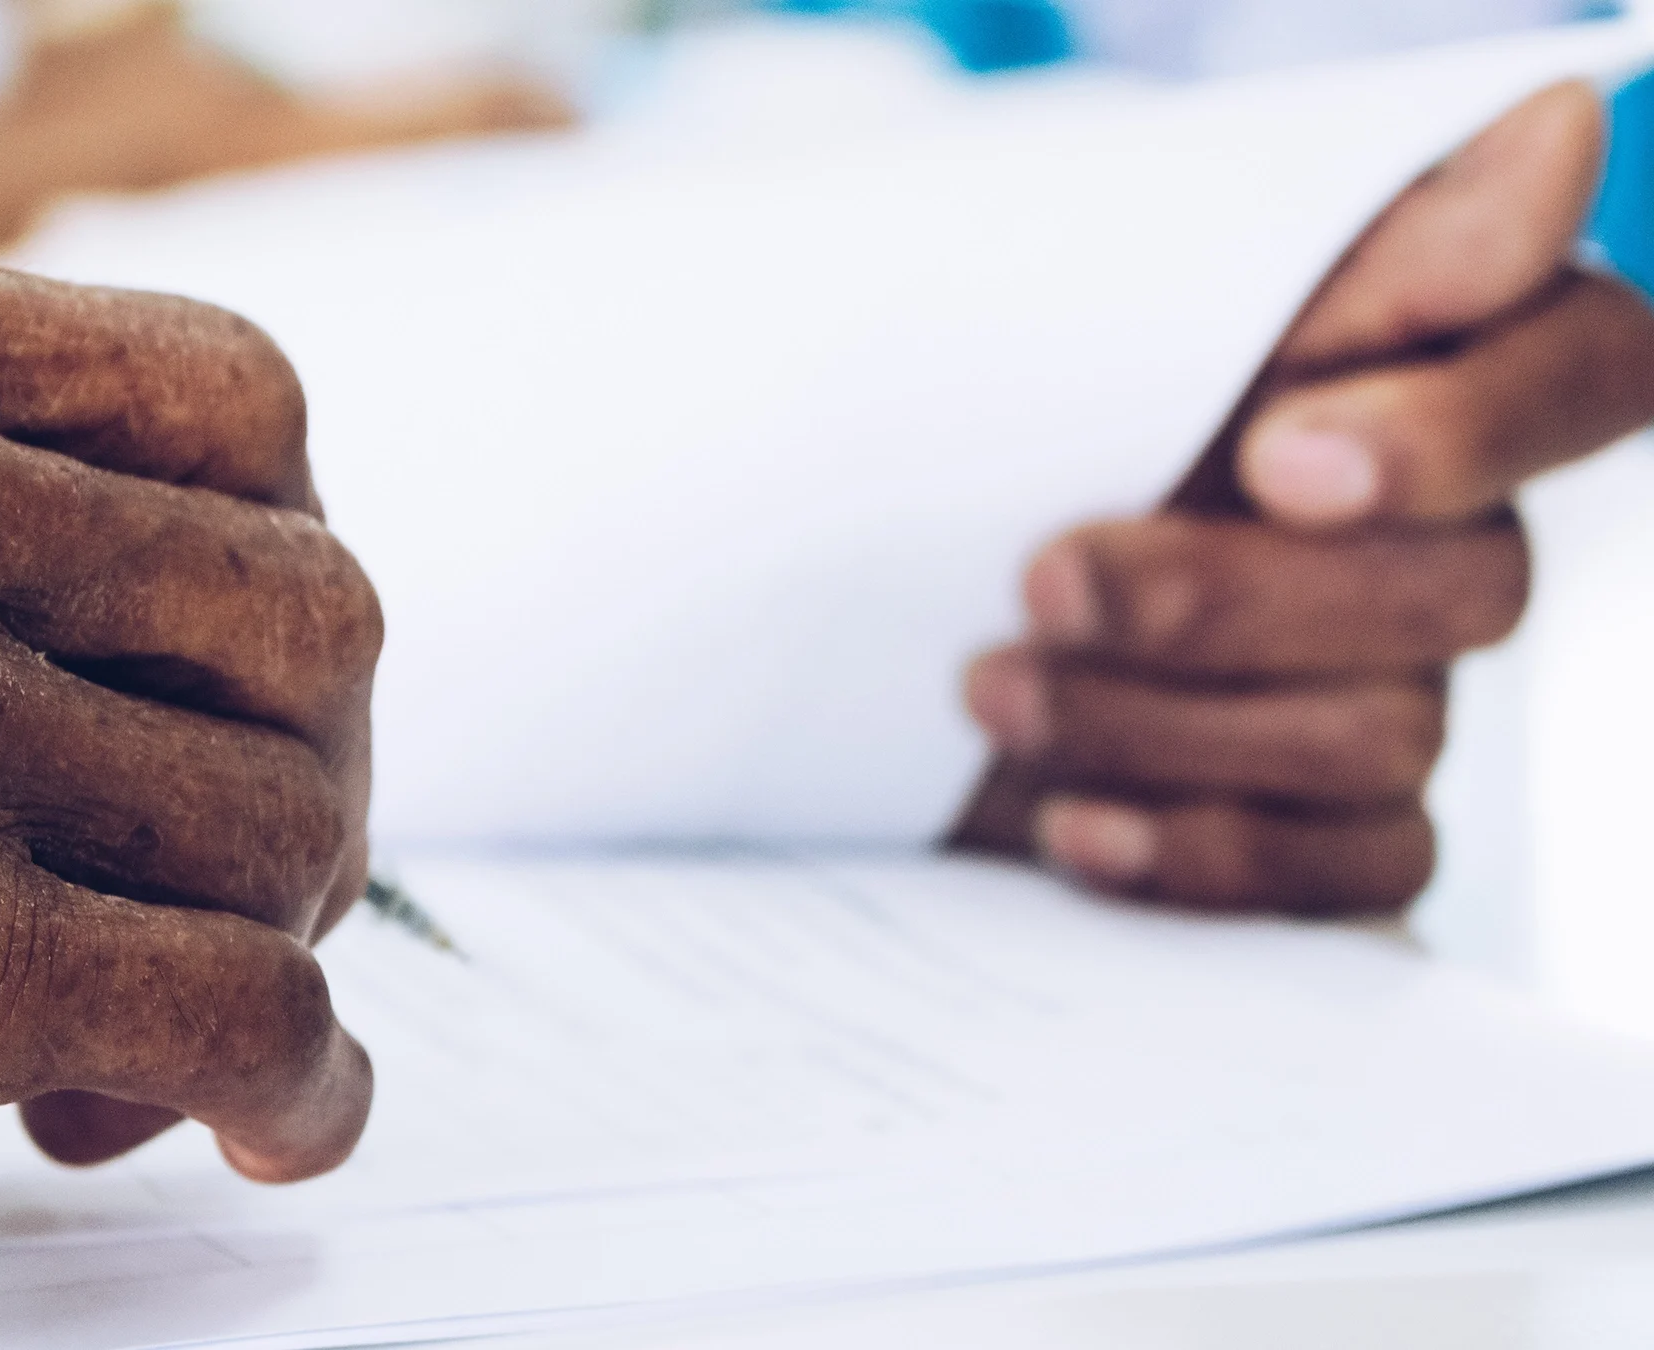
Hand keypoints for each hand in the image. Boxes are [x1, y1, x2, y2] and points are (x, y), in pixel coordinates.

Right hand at [0, 214, 379, 1348]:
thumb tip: (221, 628)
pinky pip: (250, 1003)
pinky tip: (259, 1122)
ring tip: (117, 1032)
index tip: (237, 685)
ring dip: (251, 940)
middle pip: (297, 606)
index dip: (275, 560)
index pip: (229, 399)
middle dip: (295, 767)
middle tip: (219, 876)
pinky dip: (294, 1086)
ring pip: (278, 816)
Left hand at [952, 82, 1653, 914]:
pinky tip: (1073, 828)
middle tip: (1044, 583)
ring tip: (993, 689)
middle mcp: (1453, 539)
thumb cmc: (1035, 421)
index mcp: (1441, 373)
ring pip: (1383, 738)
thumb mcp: (1148, 320)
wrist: (895, 590)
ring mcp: (1407, 691)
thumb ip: (1360, 255)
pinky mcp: (1341, 826)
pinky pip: (1349, 869)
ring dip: (1163, 720)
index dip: (1465, 428)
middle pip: (1467, 590)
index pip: (1589, 369)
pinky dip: (1200, 855)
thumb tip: (1559, 128)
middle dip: (1227, 597)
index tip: (1278, 457)